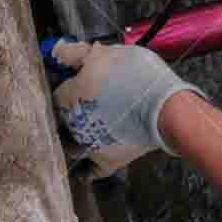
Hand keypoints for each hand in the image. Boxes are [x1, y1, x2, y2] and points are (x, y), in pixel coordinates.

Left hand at [51, 39, 200, 177]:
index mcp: (66, 97)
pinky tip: (88, 165)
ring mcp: (86, 145)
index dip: (70, 78)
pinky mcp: (105, 162)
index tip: (82, 74)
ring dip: (78, 132)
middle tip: (96, 94)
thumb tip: (56, 51)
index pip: (58, 87)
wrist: (165, 110)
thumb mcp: (105, 54)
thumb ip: (76, 54)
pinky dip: (87, 168)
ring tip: (97, 120)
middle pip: (64, 114)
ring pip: (72, 140)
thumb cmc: (137, 78)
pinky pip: (90, 170)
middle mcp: (70, 124)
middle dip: (75, 104)